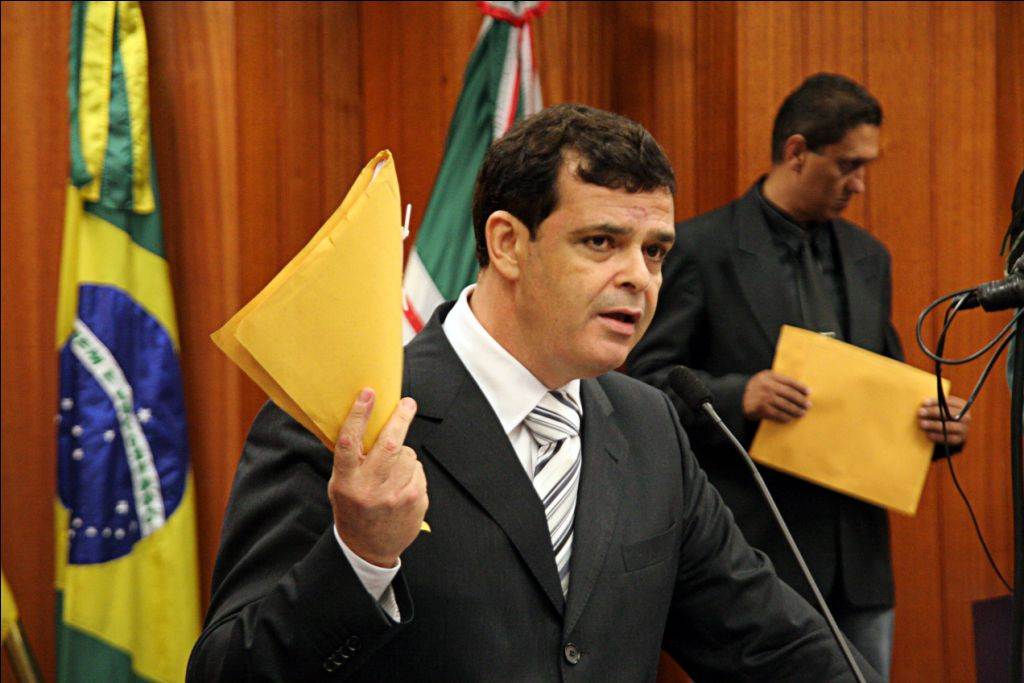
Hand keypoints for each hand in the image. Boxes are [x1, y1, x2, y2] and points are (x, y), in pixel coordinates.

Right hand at [328, 388, 427, 567]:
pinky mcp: (415, 500)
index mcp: (347, 483)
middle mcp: (371, 489)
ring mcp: (396, 496)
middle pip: (390, 444)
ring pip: (407, 455)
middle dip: (400, 418)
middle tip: (407, 404)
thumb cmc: (353, 510)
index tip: (368, 394)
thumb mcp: (340, 486)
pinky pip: (418, 469)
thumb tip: (366, 422)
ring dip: (402, 454)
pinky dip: (411, 470)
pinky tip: (401, 485)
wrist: (370, 549)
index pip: (350, 443)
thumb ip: (350, 461)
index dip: (359, 415)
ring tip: (392, 470)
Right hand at [741, 370, 810, 422]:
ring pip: (785, 405)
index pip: (789, 381)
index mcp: (769, 376)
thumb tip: (799, 390)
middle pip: (789, 394)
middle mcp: (767, 385)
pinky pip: (778, 414)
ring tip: (801, 413)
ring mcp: (764, 397)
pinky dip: (785, 417)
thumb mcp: (764, 379)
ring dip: (796, 410)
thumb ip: (778, 381)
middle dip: (801, 400)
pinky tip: (790, 418)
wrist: (737, 397)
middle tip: (808, 405)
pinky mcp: (761, 409)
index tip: (808, 392)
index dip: (800, 387)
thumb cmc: (756, 389)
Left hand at [918, 395, 970, 445]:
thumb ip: (936, 404)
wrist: (953, 432)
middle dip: (934, 412)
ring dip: (933, 424)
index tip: (924, 403)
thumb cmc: (943, 416)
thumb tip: (924, 403)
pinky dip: (937, 436)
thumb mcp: (942, 408)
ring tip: (922, 423)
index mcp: (962, 406)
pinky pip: (948, 438)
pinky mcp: (959, 439)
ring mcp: (964, 429)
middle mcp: (966, 417)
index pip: (949, 402)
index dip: (935, 402)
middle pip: (950, 413)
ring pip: (949, 426)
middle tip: (920, 412)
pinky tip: (927, 433)